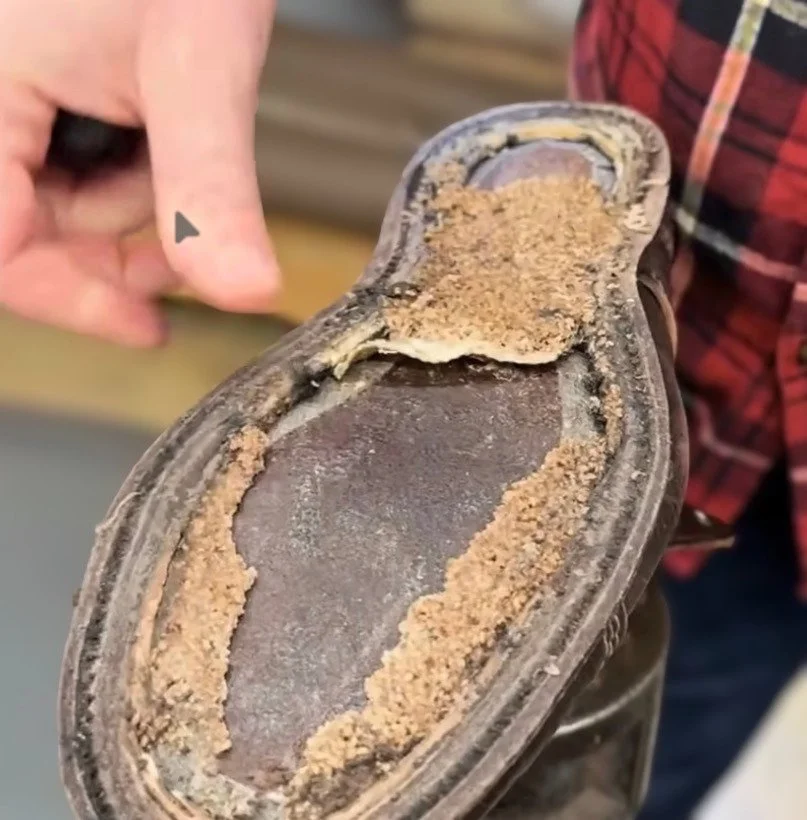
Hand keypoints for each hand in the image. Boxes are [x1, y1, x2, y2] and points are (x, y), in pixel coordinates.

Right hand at [0, 0, 278, 345]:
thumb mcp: (197, 66)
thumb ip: (208, 188)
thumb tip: (242, 292)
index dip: (74, 300)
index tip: (149, 329)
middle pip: (22, 232)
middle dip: (113, 246)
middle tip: (188, 245)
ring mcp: (3, 85)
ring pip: (45, 199)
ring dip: (123, 200)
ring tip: (167, 137)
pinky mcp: (24, 78)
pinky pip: (54, 158)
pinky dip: (113, 167)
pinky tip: (148, 134)